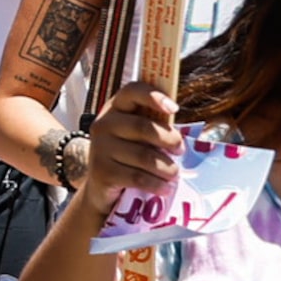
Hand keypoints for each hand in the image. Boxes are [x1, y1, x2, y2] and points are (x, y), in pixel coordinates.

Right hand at [84, 82, 179, 198]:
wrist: (102, 186)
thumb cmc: (129, 154)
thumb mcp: (139, 134)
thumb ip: (154, 123)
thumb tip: (178, 120)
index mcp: (115, 108)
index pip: (132, 91)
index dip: (153, 96)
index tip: (175, 108)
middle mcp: (103, 124)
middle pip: (143, 127)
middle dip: (169, 139)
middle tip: (180, 150)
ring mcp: (100, 148)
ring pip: (144, 156)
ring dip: (167, 168)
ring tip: (175, 174)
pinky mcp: (102, 172)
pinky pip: (138, 177)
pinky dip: (157, 184)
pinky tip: (166, 188)